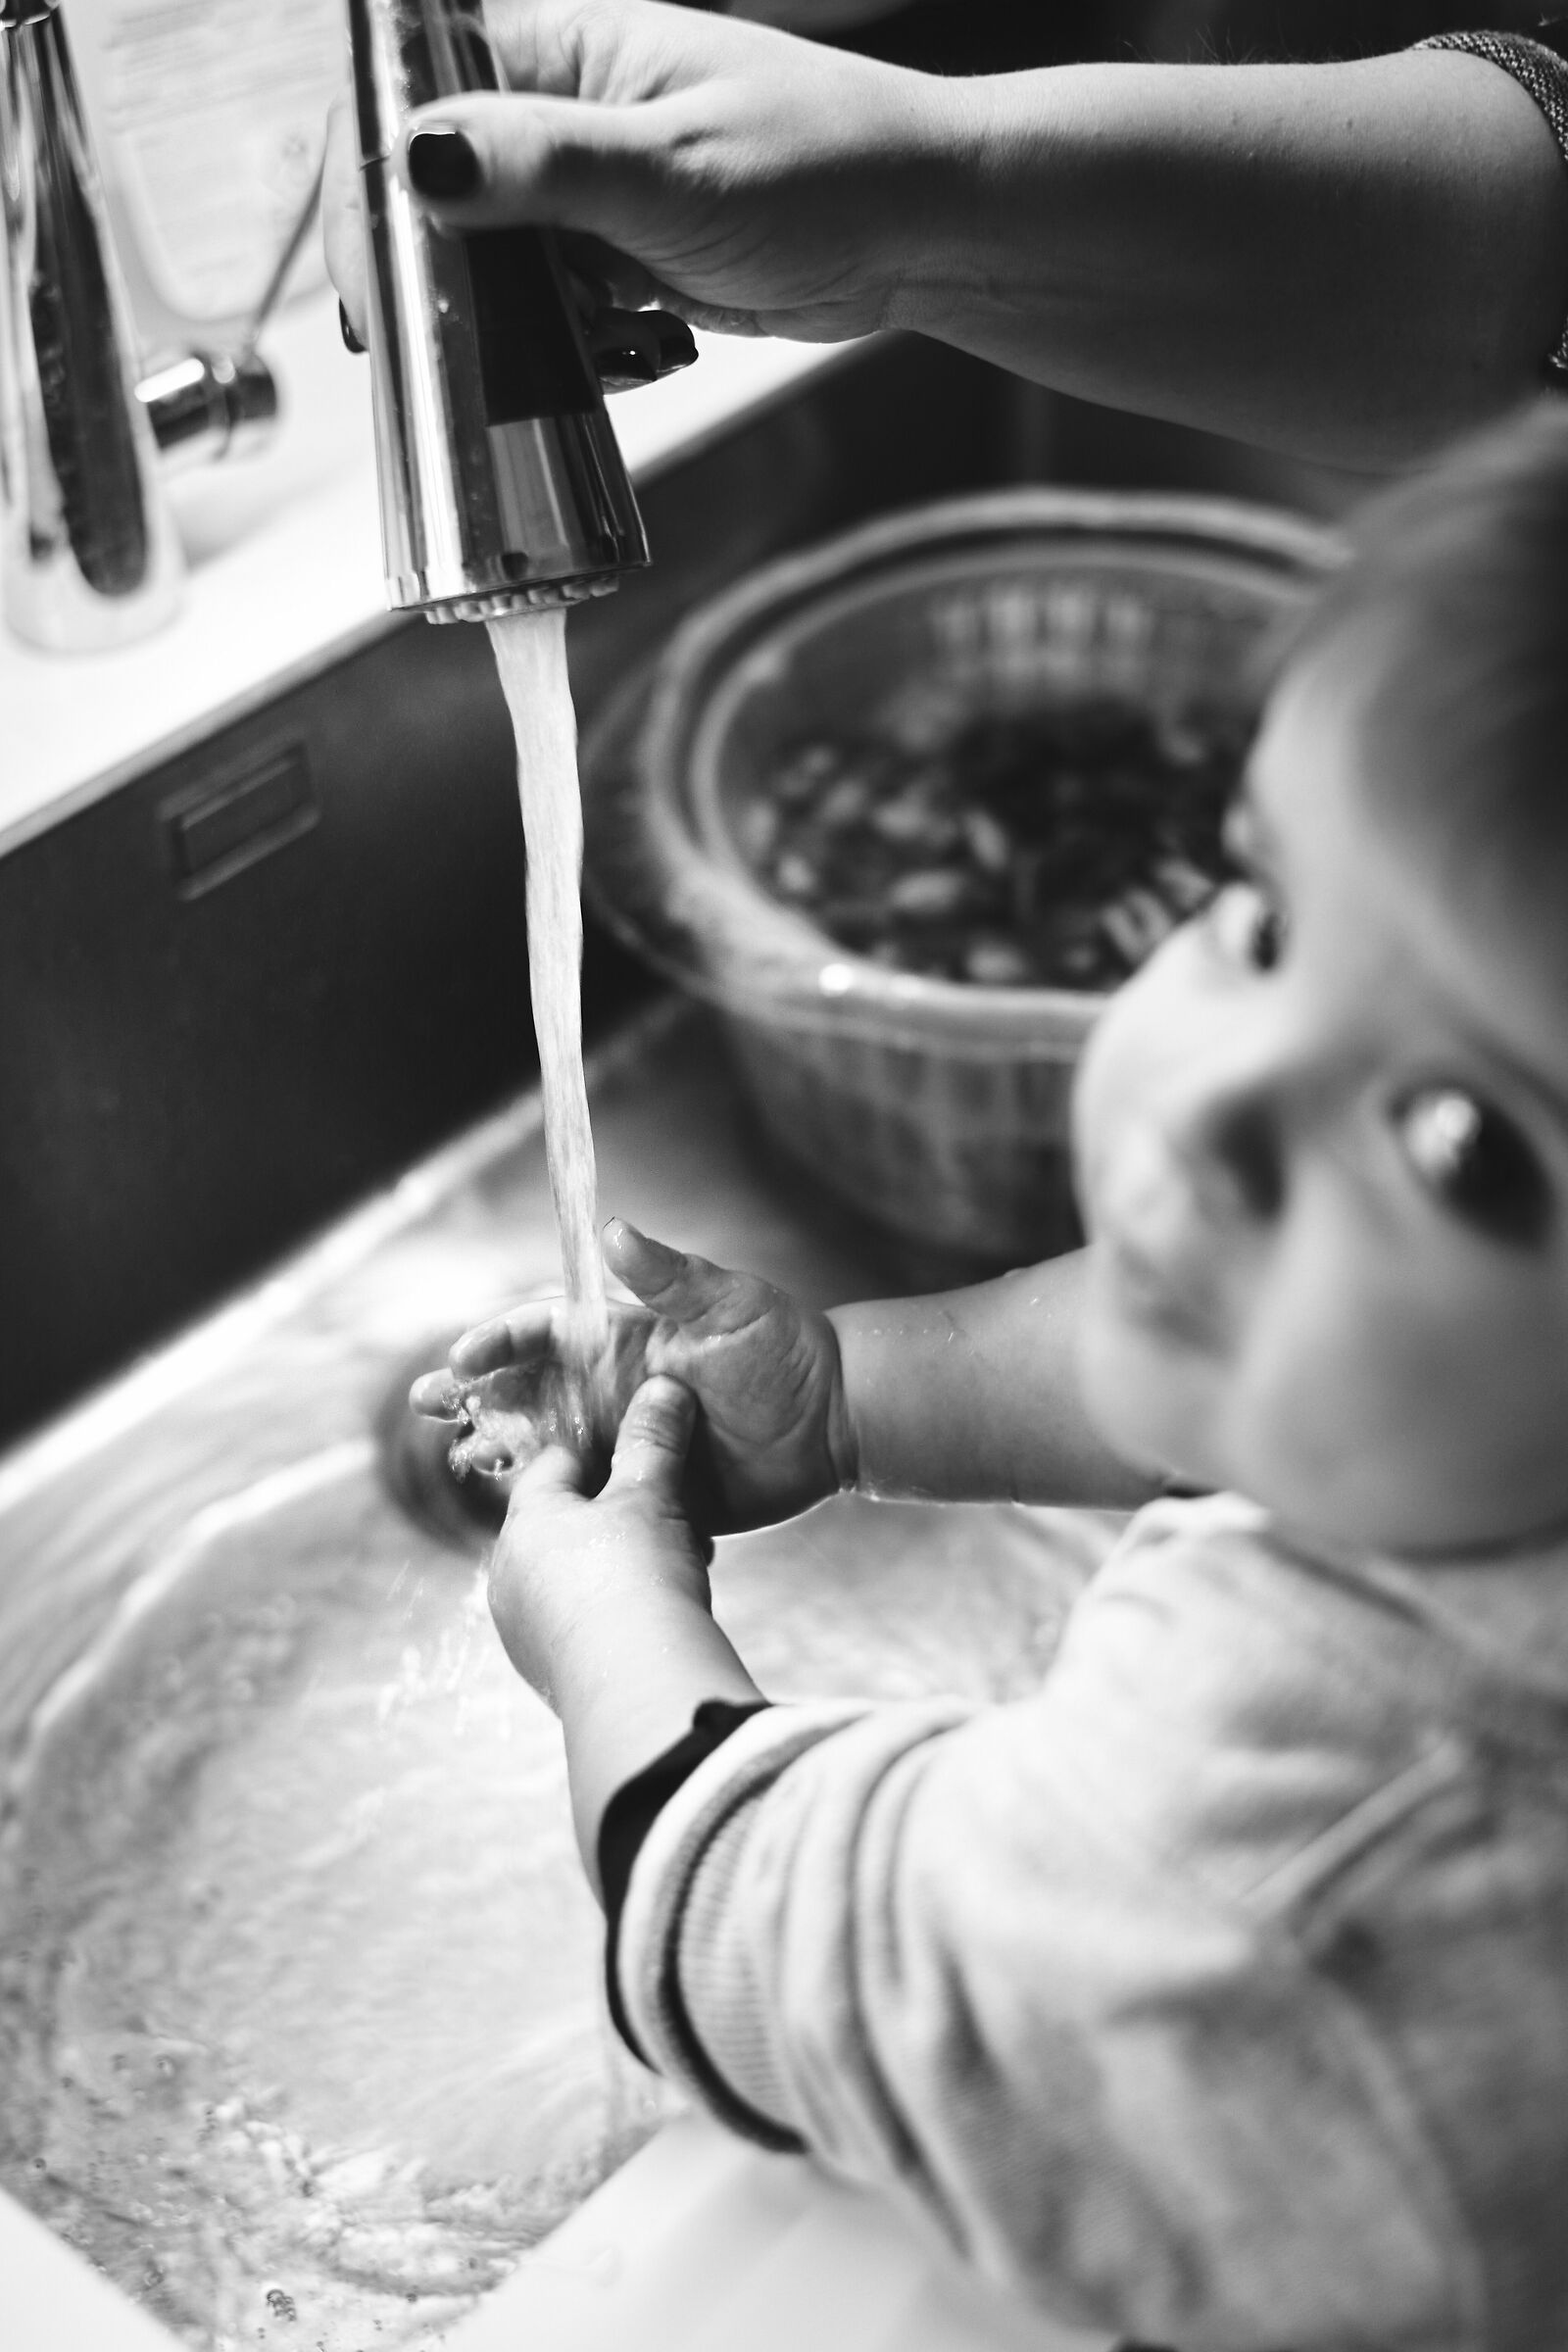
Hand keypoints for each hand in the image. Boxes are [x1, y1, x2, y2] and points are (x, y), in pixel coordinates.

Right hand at [324, 0, 948, 346]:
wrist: (925, 231)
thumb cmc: (825, 168)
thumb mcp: (668, 169)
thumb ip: (540, 166)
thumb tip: (420, 158)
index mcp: (563, 50)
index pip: (413, 94)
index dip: (376, 181)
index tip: (375, 277)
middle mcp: (566, 113)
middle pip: (441, 189)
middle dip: (442, 275)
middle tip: (452, 348)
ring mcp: (596, 192)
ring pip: (497, 263)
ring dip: (516, 323)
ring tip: (587, 340)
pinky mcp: (628, 260)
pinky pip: (559, 309)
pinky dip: (576, 346)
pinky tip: (631, 351)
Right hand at [412, 1218, 853, 1532]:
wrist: (832, 1425)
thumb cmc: (786, 1349)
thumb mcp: (730, 1303)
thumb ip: (670, 1276)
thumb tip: (613, 1228)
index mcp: (622, 1340)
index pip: (542, 1333)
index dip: (499, 1342)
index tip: (464, 1357)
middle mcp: (610, 1390)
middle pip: (523, 1389)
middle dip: (470, 1392)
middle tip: (427, 1403)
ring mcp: (622, 1443)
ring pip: (541, 1446)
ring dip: (494, 1447)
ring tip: (456, 1456)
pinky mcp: (640, 1492)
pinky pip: (582, 1501)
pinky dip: (544, 1506)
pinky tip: (510, 1515)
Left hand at [487, 1374, 715, 1706]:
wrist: (636, 1686)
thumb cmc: (637, 1576)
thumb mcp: (651, 1496)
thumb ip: (653, 1440)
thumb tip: (663, 1387)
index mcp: (523, 1520)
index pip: (555, 1464)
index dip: (604, 1453)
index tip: (645, 1457)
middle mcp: (507, 1574)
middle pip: (565, 1524)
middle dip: (619, 1518)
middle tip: (673, 1518)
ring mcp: (522, 1629)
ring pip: (573, 1577)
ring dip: (621, 1567)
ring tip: (678, 1567)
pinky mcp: (546, 1672)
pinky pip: (580, 1625)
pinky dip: (616, 1613)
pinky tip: (660, 1614)